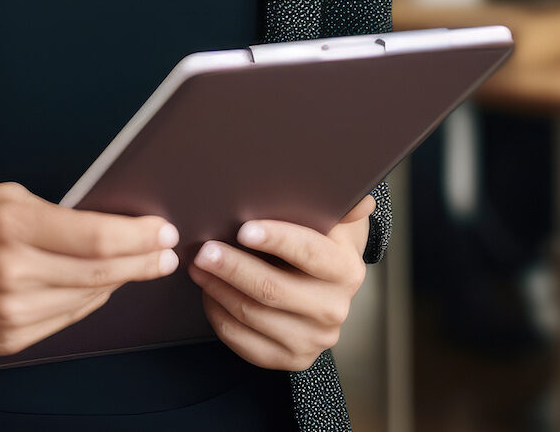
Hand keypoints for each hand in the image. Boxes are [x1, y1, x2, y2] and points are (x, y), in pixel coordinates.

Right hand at [0, 181, 178, 356]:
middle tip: (165, 253)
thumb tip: (109, 225)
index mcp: (12, 226)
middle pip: (100, 272)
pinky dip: (87, 301)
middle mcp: (12, 272)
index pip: (95, 237)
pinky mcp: (9, 339)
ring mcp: (11, 311)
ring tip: (138, 266)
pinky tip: (98, 287)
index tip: (161, 231)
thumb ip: (54, 211)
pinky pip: (65, 319)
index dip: (138, 236)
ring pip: (88, 299)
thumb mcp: (3, 195)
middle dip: (141, 260)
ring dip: (120, 282)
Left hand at [188, 194, 374, 371]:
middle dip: (233, 268)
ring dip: (218, 290)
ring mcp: (315, 339)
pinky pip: (246, 344)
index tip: (244, 229)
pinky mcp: (293, 359)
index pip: (309, 252)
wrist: (323, 282)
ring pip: (254, 316)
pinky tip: (208, 294)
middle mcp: (335, 309)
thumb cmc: (316, 237)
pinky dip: (220, 317)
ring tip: (197, 266)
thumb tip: (362, 199)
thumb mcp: (330, 217)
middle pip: (273, 289)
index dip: (276, 239)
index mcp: (346, 270)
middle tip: (203, 250)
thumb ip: (342, 206)